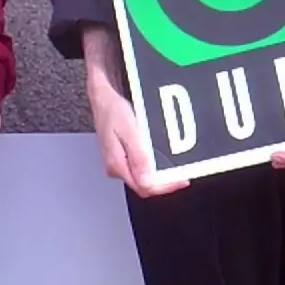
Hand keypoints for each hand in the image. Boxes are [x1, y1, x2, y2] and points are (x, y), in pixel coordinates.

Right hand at [88, 76, 187, 197]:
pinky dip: (153, 166)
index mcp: (117, 164)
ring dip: (160, 176)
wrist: (102, 98)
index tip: (181, 179)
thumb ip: (138, 156)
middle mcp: (117, 167)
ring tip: (175, 168)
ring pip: (143, 177)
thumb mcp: (129, 131)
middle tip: (182, 174)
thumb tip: (147, 180)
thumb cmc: (112, 110)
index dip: (165, 187)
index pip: (144, 187)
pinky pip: (140, 167)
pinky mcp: (122, 155)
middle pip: (144, 185)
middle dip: (165, 183)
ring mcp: (119, 162)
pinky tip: (162, 159)